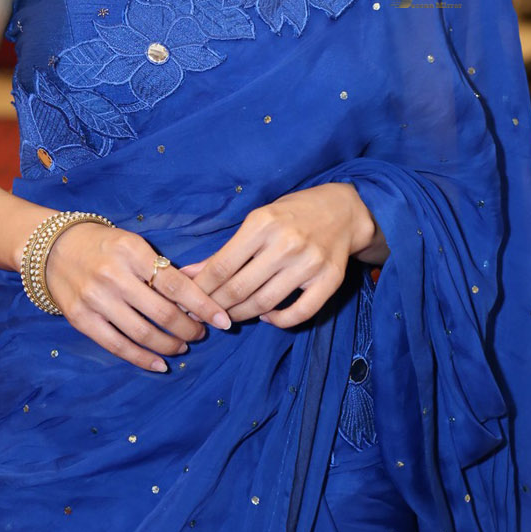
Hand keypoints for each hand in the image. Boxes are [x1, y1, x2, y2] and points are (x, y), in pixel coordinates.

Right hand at [45, 220, 232, 372]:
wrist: (55, 249)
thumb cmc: (105, 246)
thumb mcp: (134, 245)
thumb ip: (161, 269)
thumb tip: (197, 299)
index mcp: (132, 252)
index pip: (176, 284)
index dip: (204, 305)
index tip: (223, 320)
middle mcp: (113, 275)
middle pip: (163, 312)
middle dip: (189, 328)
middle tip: (201, 334)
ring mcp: (95, 299)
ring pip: (143, 333)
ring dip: (170, 345)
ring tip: (183, 346)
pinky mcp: (81, 319)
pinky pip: (117, 346)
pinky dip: (142, 359)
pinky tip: (160, 363)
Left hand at [178, 182, 387, 328]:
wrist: (342, 210)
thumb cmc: (291, 214)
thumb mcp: (257, 221)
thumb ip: (225, 250)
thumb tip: (189, 274)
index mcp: (262, 224)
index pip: (221, 267)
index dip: (200, 289)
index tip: (189, 301)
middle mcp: (285, 244)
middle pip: (239, 288)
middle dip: (216, 306)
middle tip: (205, 315)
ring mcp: (309, 263)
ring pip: (264, 303)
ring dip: (241, 315)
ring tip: (230, 316)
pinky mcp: (329, 280)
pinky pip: (299, 313)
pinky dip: (278, 321)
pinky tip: (266, 316)